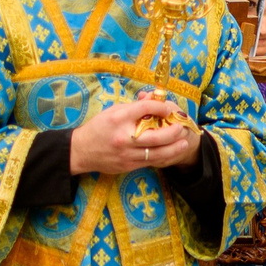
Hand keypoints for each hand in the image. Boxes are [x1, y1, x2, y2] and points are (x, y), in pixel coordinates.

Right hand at [69, 93, 198, 176]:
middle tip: (181, 127)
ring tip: (184, 143)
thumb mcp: (113, 111)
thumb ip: (134, 107)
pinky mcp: (128, 165)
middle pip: (156, 135)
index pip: (146, 108)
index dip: (160, 106)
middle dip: (173, 132)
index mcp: (119, 118)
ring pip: (157, 153)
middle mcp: (124, 136)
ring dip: (174, 148)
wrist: (81, 151)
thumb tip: (154, 100)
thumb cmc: (98, 127)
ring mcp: (127, 153)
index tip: (167, 107)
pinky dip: (163, 157)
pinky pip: (150, 161)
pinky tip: (171, 153)